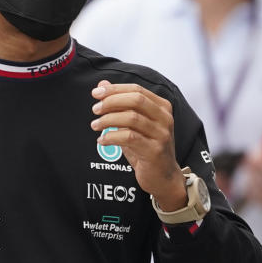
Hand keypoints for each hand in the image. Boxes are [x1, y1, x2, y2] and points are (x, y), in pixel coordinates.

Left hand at [90, 80, 186, 210]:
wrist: (164, 177)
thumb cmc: (147, 149)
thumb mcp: (134, 124)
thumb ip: (120, 104)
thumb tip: (102, 85)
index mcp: (162, 107)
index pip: (137, 90)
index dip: (115, 89)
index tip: (96, 93)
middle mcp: (165, 118)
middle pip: (136, 100)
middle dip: (111, 101)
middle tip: (95, 109)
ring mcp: (162, 134)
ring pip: (131, 118)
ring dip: (109, 120)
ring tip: (96, 125)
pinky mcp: (154, 151)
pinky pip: (129, 138)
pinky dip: (111, 137)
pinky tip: (102, 140)